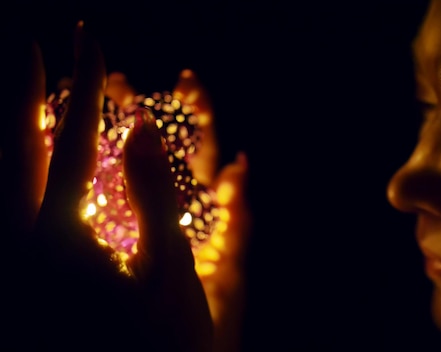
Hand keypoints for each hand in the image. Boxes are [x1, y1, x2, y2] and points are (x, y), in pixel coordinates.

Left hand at [1, 21, 249, 351]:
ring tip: (18, 95)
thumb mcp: (168, 268)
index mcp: (61, 239)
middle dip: (21, 93)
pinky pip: (4, 210)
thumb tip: (137, 127)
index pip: (70, 142)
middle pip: (11, 151)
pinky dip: (11, 173)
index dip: (81, 87)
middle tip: (27, 46)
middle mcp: (21, 248)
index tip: (86, 40)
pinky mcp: (18, 282)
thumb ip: (150, 193)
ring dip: (8, 131)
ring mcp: (13, 268)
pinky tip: (20, 162)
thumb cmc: (163, 345)